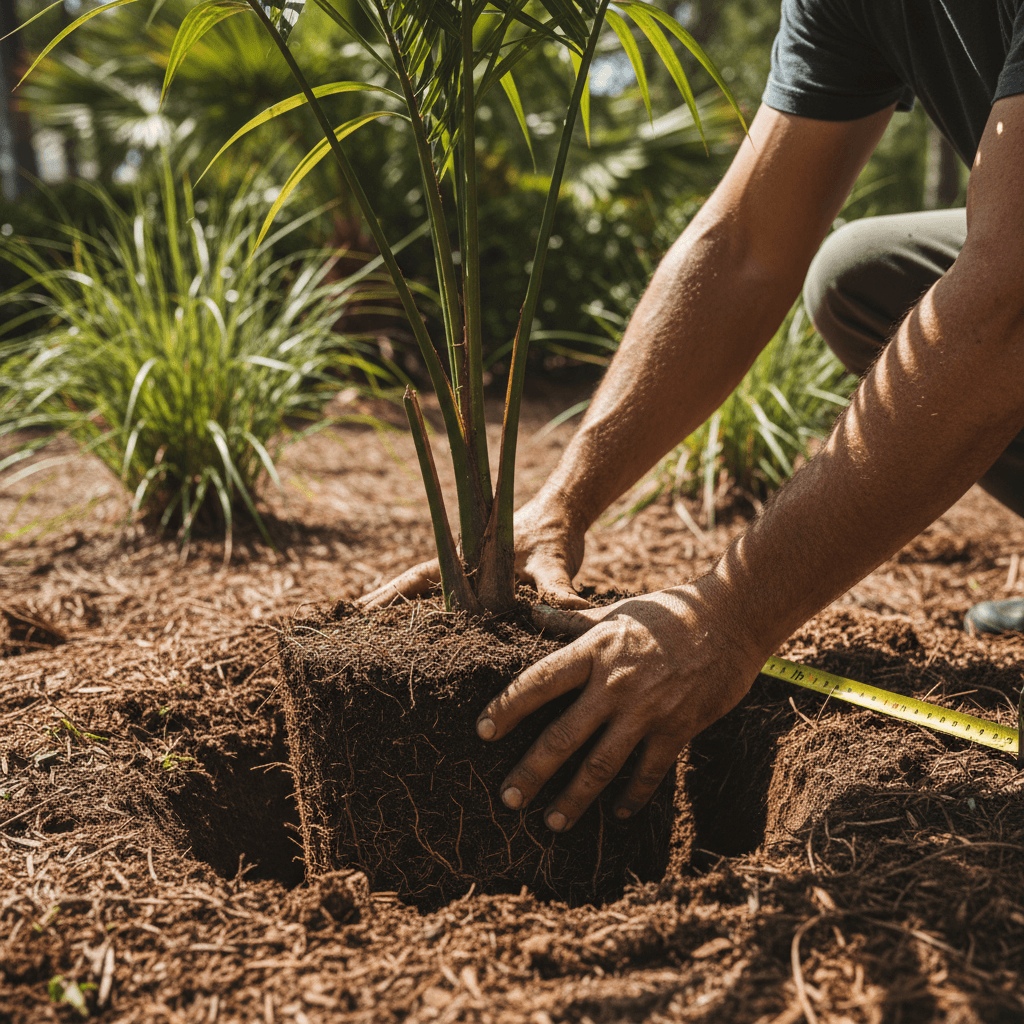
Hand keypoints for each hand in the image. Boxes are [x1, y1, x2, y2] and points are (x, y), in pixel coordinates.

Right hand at [358, 493, 589, 608]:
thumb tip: (575, 612)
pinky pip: (447, 597)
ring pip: (425, 592)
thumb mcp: (555, 561)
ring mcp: (469, 571)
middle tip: (350, 628)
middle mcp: (461, 563)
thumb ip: (559, 589)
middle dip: (381, 604)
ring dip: (399, 608)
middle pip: (410, 586)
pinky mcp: (482, 579)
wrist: (565, 510)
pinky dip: (426, 610)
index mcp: (466, 556)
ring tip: (371, 633)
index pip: (417, 579)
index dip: (388, 596)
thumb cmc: (557, 532)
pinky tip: (416, 630)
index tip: (360, 611)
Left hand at [475, 582, 763, 830]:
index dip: (507, 708)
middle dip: (531, 772)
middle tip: (508, 799)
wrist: (730, 620)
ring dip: (574, 798)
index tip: (482, 732)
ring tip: (552, 821)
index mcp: (593, 651)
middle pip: (562, 736)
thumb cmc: (666, 612)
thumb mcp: (615, 611)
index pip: (538, 682)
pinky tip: (617, 812)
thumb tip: (534, 614)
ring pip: (601, 764)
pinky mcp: (678, 728)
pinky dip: (631, 796)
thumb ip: (572, 621)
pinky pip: (648, 772)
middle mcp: (614, 684)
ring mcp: (647, 710)